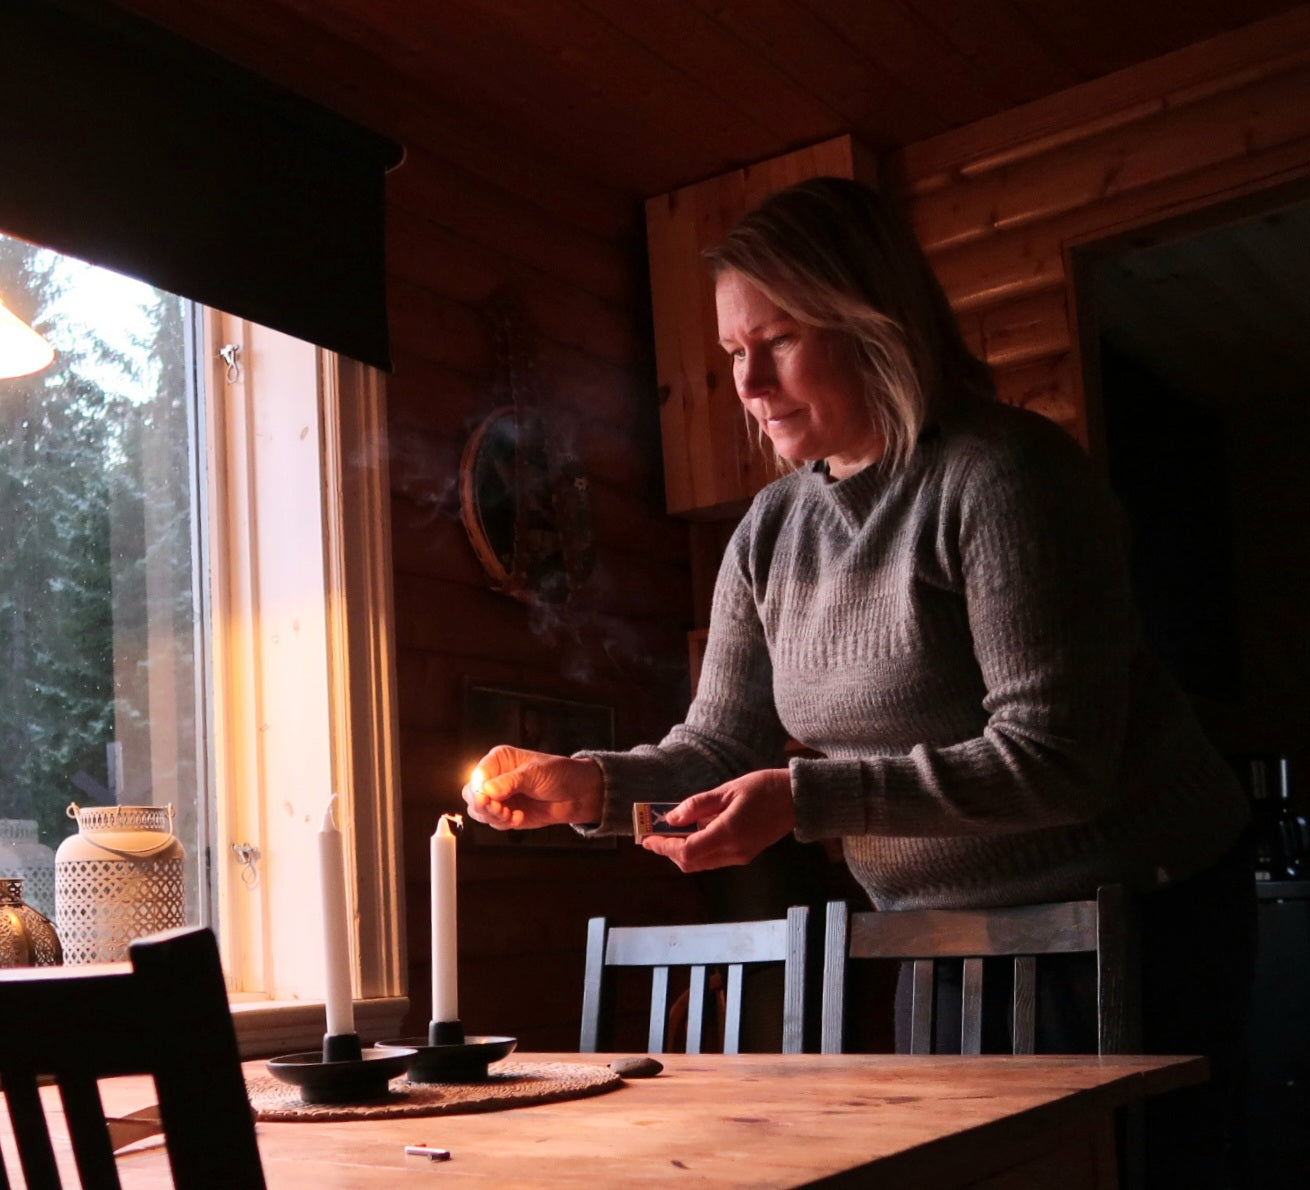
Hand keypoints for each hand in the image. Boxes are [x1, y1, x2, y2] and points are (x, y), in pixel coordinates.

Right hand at [461, 746, 602, 830]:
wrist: (576, 794)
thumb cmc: (558, 774)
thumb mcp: (535, 774)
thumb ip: (510, 782)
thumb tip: (487, 789)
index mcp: (499, 760)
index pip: (478, 774)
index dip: (479, 788)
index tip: (487, 798)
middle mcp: (495, 778)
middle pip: (472, 794)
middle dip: (483, 805)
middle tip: (500, 810)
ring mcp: (499, 797)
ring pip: (479, 811)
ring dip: (493, 817)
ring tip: (512, 815)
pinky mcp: (506, 813)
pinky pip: (494, 822)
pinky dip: (504, 823)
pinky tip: (520, 817)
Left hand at [641, 769, 793, 871]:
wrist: (797, 799)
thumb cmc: (764, 788)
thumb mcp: (727, 790)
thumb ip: (697, 805)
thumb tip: (671, 818)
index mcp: (728, 833)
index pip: (687, 851)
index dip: (663, 847)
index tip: (647, 838)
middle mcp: (733, 851)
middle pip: (690, 862)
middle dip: (669, 850)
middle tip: (655, 834)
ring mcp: (740, 856)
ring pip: (701, 863)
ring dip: (682, 851)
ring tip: (670, 832)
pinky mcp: (745, 855)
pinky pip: (713, 858)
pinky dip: (697, 849)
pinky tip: (693, 832)